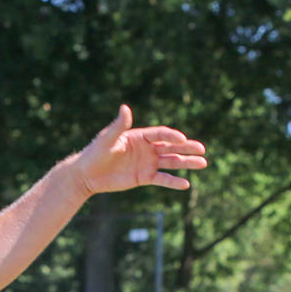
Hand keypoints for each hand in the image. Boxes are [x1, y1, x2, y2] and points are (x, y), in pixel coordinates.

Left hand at [73, 105, 207, 195]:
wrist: (87, 175)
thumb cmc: (94, 153)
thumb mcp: (106, 139)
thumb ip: (118, 126)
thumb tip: (125, 107)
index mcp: (139, 136)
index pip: (161, 134)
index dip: (172, 136)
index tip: (182, 139)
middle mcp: (147, 149)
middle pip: (171, 147)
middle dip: (187, 148)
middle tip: (202, 149)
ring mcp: (147, 163)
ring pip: (171, 162)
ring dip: (187, 163)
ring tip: (203, 163)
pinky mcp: (144, 178)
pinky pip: (162, 179)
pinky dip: (173, 181)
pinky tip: (186, 184)